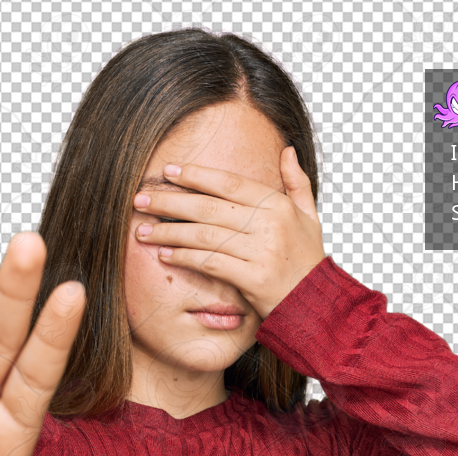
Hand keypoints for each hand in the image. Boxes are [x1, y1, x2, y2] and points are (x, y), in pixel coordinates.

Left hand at [132, 146, 326, 320]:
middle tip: (141, 199)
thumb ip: (297, 182)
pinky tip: (165, 254)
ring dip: (169, 232)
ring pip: (205, 235)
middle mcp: (269, 224)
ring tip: (143, 230)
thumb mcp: (310, 216)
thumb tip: (286, 150)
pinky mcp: (253, 278)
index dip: (195, 175)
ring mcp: (262, 251)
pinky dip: (185, 258)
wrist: (317, 303)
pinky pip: (211, 263)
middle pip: (209, 207)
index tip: (167, 171)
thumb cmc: (308, 261)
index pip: (228, 182)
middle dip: (170, 201)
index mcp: (278, 204)